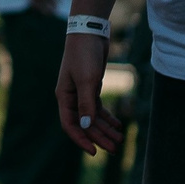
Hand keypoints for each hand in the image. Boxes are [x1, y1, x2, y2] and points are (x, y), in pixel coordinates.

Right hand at [55, 31, 122, 156]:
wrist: (90, 32)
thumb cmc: (84, 55)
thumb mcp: (87, 80)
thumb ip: (86, 104)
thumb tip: (86, 126)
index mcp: (64, 97)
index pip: (70, 125)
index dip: (81, 139)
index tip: (95, 151)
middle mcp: (71, 97)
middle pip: (84, 124)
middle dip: (99, 137)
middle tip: (115, 148)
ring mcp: (81, 92)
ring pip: (92, 117)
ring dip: (105, 129)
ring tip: (120, 139)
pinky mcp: (91, 86)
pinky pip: (97, 108)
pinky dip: (107, 117)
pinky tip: (117, 124)